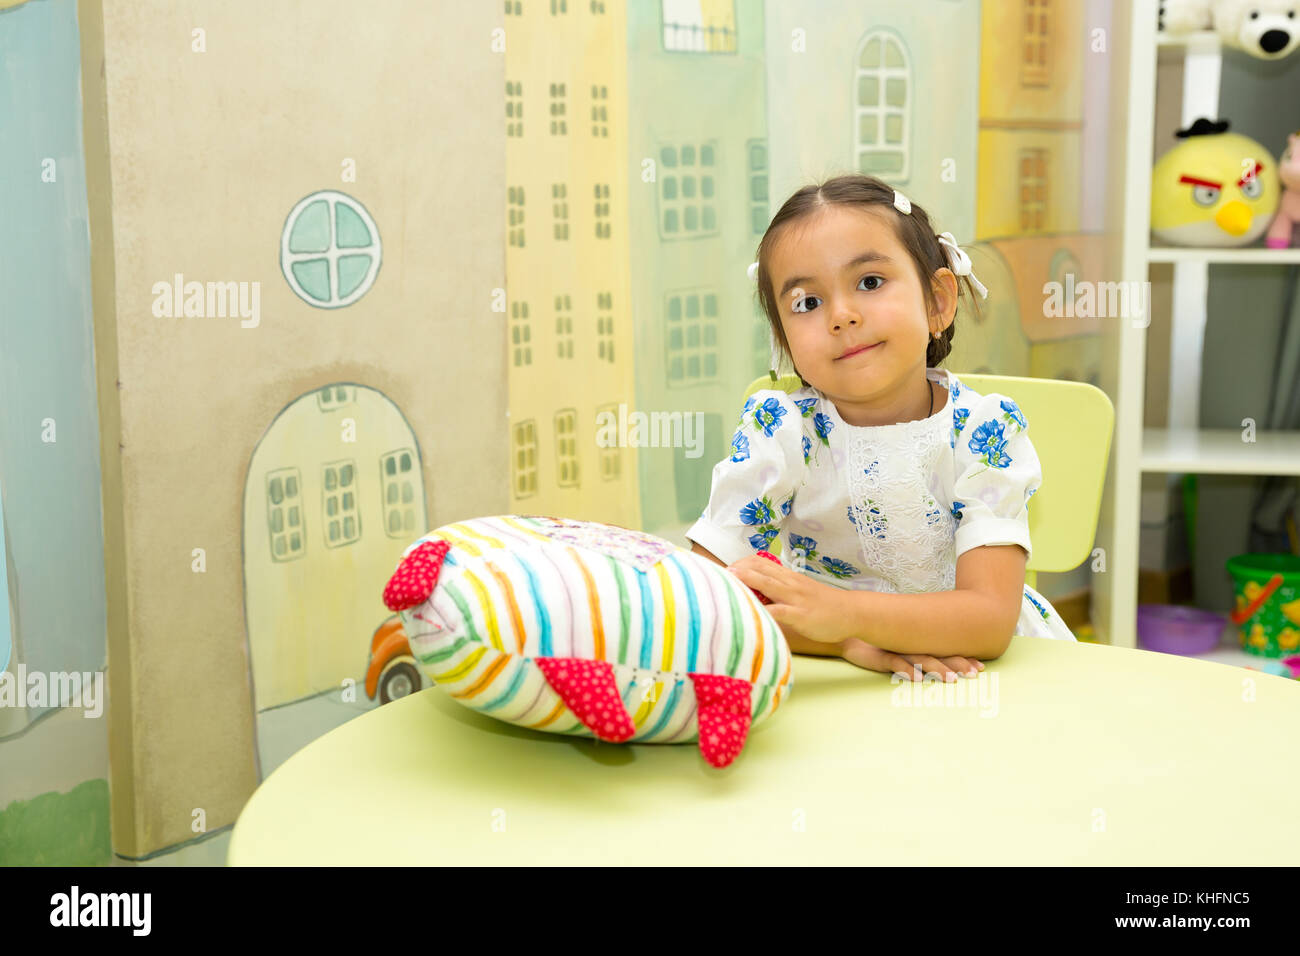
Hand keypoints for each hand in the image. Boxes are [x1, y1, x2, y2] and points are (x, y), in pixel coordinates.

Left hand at [726, 553, 860, 644]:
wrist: (852, 612)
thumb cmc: (824, 604)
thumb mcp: (800, 592)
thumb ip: (781, 590)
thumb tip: (758, 593)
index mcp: (788, 577)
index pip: (759, 562)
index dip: (740, 563)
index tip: (722, 569)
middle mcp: (789, 583)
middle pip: (758, 569)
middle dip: (736, 570)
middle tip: (714, 574)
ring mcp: (795, 598)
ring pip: (766, 584)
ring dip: (745, 582)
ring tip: (726, 582)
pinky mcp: (800, 615)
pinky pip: (778, 612)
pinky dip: (763, 612)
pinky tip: (749, 615)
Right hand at [840, 640, 984, 681]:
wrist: (850, 637)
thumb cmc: (878, 647)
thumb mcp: (901, 652)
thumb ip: (918, 657)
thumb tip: (938, 668)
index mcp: (919, 645)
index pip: (945, 651)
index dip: (964, 659)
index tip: (981, 668)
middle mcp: (912, 646)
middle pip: (939, 655)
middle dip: (958, 664)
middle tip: (975, 674)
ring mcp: (898, 650)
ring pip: (921, 659)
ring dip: (937, 669)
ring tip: (951, 680)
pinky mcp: (882, 656)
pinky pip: (896, 664)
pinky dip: (907, 671)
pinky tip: (918, 679)